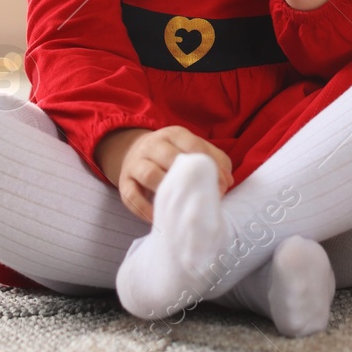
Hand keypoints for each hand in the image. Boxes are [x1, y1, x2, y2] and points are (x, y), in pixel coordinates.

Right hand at [98, 126, 232, 222]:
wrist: (133, 152)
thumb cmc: (172, 154)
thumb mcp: (191, 148)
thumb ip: (213, 160)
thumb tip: (227, 181)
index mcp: (173, 134)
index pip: (194, 146)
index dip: (211, 166)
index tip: (223, 186)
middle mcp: (152, 145)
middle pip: (169, 157)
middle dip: (190, 179)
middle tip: (204, 198)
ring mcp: (136, 163)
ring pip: (148, 173)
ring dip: (166, 189)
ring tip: (180, 205)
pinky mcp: (124, 183)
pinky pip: (131, 196)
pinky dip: (145, 209)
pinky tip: (159, 217)